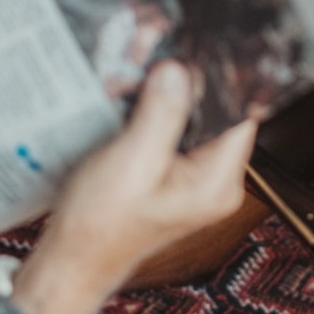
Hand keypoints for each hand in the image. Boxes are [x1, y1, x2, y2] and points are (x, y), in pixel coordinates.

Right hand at [14, 63, 255, 313]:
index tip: (194, 53)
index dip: (220, 80)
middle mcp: (215, 181)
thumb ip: (161, 114)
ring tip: (140, 80)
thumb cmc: (100, 228)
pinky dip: (155, 114)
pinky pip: (174, 132)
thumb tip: (180, 71)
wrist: (72, 260)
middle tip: (158, 60)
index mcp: (217, 182)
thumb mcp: (131, 163)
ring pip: (192, 119)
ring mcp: (195, 179)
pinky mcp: (173, 175)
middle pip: (216, 114)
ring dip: (167, 97)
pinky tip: (132, 104)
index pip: (241, 115)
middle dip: (187, 84)